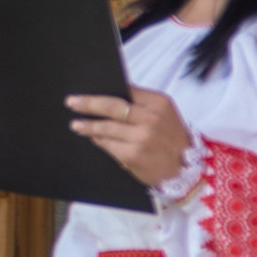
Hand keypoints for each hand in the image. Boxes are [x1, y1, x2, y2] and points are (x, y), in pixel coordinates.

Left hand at [66, 85, 192, 188]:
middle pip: (111, 106)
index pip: (126, 90)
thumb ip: (141, 102)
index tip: (88, 88)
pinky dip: (98, 140)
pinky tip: (91, 138)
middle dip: (88, 104)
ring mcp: (141, 138)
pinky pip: (108, 145)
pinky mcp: (132, 155)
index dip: (104, 89)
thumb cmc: (170, 138)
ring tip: (76, 124)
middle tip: (72, 102)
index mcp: (158, 103)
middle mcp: (150, 118)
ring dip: (88, 125)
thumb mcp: (164, 113)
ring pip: (106, 127)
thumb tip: (111, 92)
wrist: (185, 169)